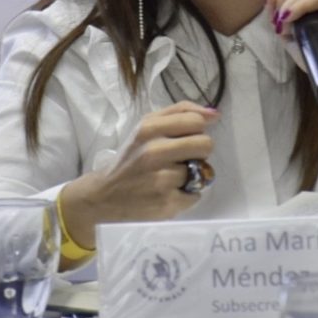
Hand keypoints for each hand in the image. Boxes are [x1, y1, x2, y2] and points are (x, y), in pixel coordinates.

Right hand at [58, 101, 217, 249]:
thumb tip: (215, 114)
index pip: (196, 121)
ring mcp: (161, 180)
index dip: (198, 130)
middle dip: (199, 152)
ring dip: (189, 176)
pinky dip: (186, 195)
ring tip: (168, 178)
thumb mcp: (146, 126)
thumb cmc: (130, 157)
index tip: (188, 137)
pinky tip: (167, 193)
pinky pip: (196, 196)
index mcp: (149, 129)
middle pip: (205, 145)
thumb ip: (179, 113)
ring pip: (200, 172)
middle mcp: (154, 152)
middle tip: (182, 158)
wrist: (103, 195)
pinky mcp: (167, 203)